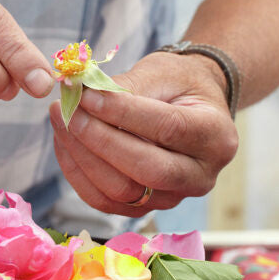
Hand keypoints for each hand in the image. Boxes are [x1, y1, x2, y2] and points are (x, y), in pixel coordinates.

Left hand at [50, 51, 236, 216]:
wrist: (191, 108)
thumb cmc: (178, 84)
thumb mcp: (162, 73)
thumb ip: (127, 86)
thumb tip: (82, 95)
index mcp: (216, 135)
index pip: (169, 128)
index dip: (124, 113)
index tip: (88, 96)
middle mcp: (201, 175)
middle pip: (147, 170)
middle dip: (100, 140)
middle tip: (69, 112)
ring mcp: (174, 197)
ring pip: (123, 191)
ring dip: (83, 157)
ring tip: (61, 121)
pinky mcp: (146, 206)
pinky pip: (105, 200)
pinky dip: (78, 173)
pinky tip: (65, 143)